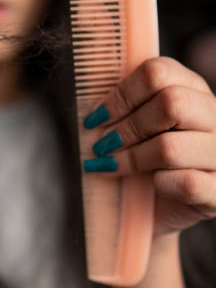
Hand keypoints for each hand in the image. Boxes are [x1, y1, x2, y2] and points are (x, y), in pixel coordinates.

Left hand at [83, 57, 215, 235]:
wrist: (159, 215)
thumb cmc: (143, 165)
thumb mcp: (135, 129)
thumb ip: (123, 110)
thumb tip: (94, 112)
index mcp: (193, 90)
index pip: (159, 72)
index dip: (122, 94)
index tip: (97, 117)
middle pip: (172, 102)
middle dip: (127, 127)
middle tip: (101, 144)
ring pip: (172, 146)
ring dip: (131, 158)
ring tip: (109, 166)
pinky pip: (188, 183)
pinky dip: (161, 184)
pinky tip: (150, 186)